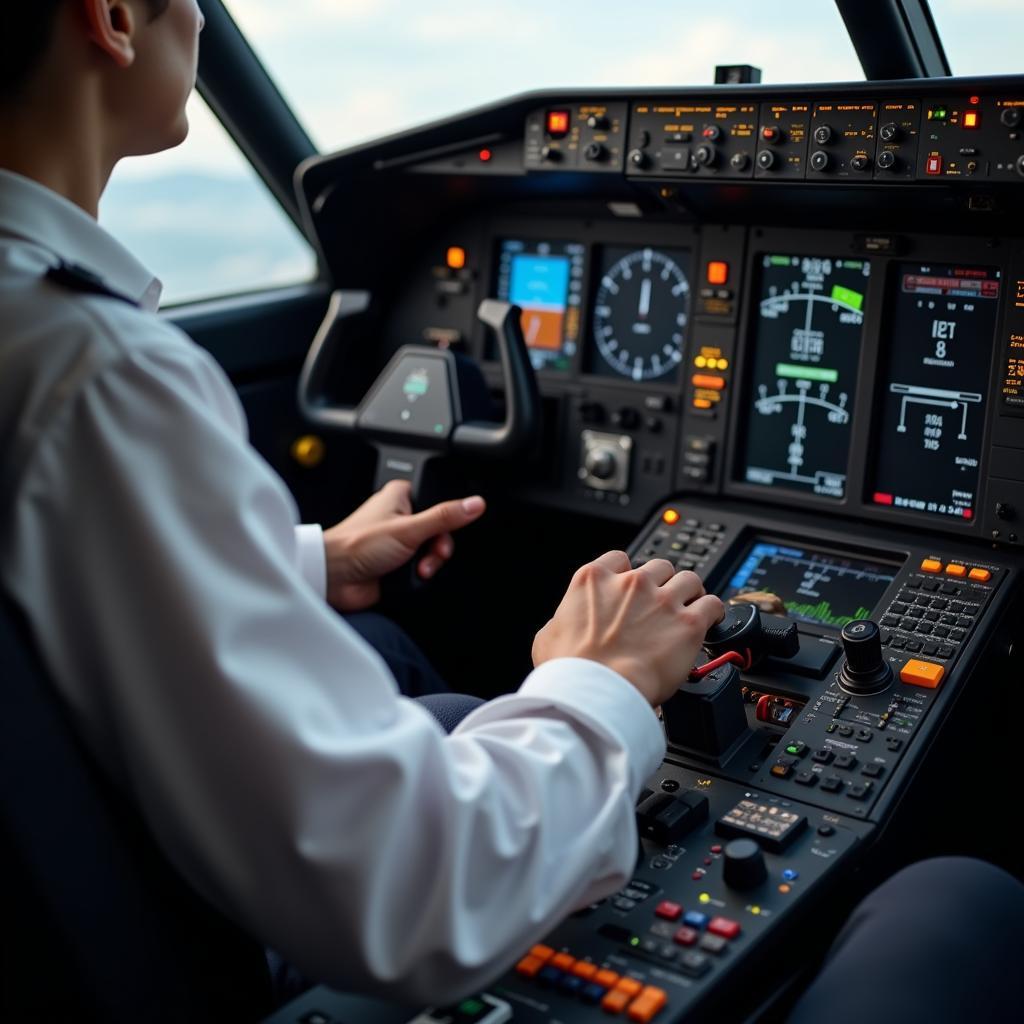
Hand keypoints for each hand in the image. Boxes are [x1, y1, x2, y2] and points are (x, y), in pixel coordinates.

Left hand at [322, 480, 485, 610]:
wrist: (334, 577)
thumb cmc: (356, 545)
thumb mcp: (409, 528)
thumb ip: (445, 516)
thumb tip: (475, 503)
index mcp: (401, 497)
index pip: (440, 502)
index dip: (448, 518)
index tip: (446, 529)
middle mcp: (400, 517)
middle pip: (440, 531)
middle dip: (439, 547)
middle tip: (432, 553)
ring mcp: (398, 542)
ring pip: (432, 552)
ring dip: (430, 563)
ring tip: (419, 569)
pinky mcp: (396, 564)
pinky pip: (421, 569)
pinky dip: (419, 575)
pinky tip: (412, 577)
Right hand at [532, 551, 723, 706]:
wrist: (596, 693)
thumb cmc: (570, 671)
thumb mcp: (548, 636)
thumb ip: (563, 620)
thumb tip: (565, 625)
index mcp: (594, 580)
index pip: (620, 559)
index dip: (630, 573)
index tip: (634, 587)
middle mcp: (630, 583)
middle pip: (659, 566)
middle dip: (663, 583)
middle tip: (664, 602)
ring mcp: (661, 600)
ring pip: (689, 579)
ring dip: (691, 592)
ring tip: (692, 606)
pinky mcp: (688, 623)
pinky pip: (713, 604)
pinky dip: (714, 611)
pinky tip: (711, 620)